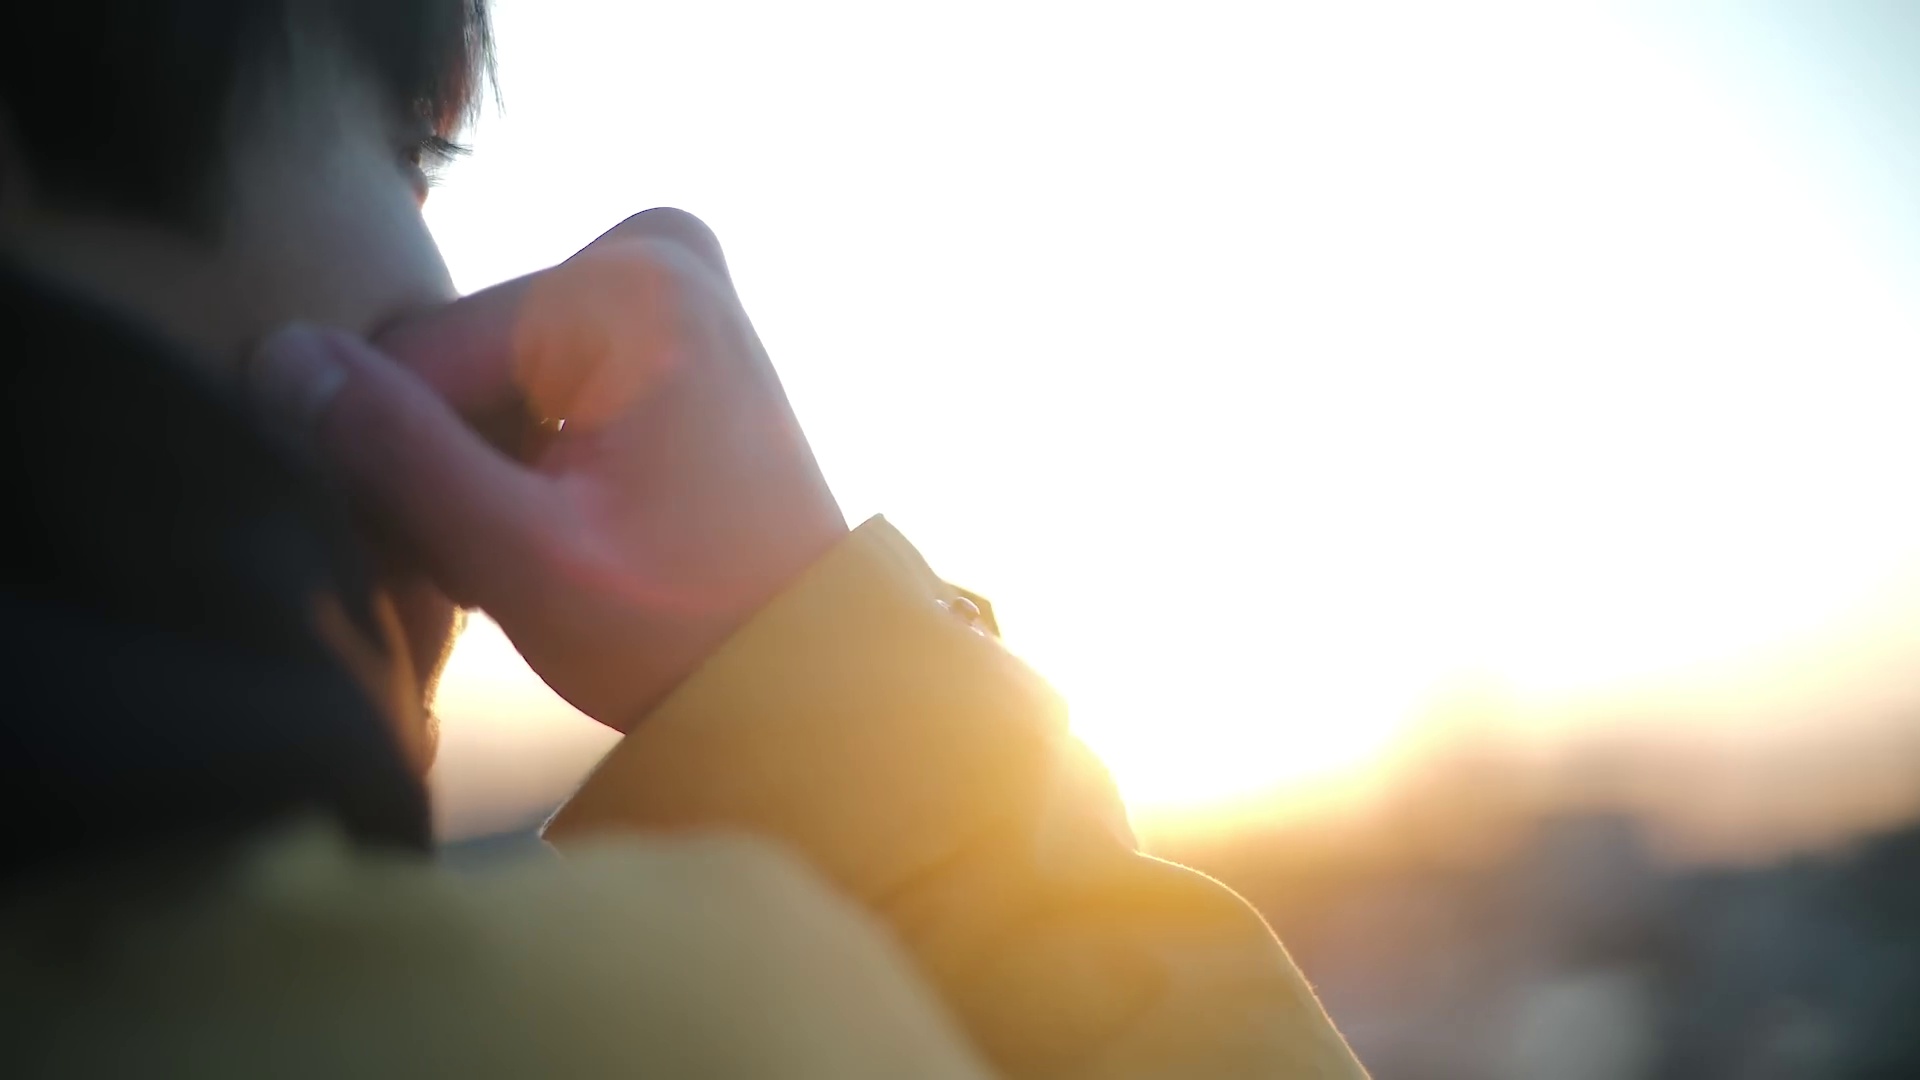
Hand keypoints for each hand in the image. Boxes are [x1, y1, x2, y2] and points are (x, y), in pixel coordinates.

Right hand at [250, 209, 847, 730]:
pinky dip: (532, 452)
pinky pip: (545, 372)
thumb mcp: (522, 555)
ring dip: (487, 466)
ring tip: (544, 551)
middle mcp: (657, 252)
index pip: (419, 357)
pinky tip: (565, 524)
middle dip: (456, 463)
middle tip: (508, 561)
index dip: (407, 468)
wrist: (805, 669)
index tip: (456, 559)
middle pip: (459, 357)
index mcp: (629, 283)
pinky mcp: (673, 327)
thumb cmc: (683, 627)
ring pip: (490, 372)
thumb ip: (394, 453)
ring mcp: (672, 283)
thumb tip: (276, 357)